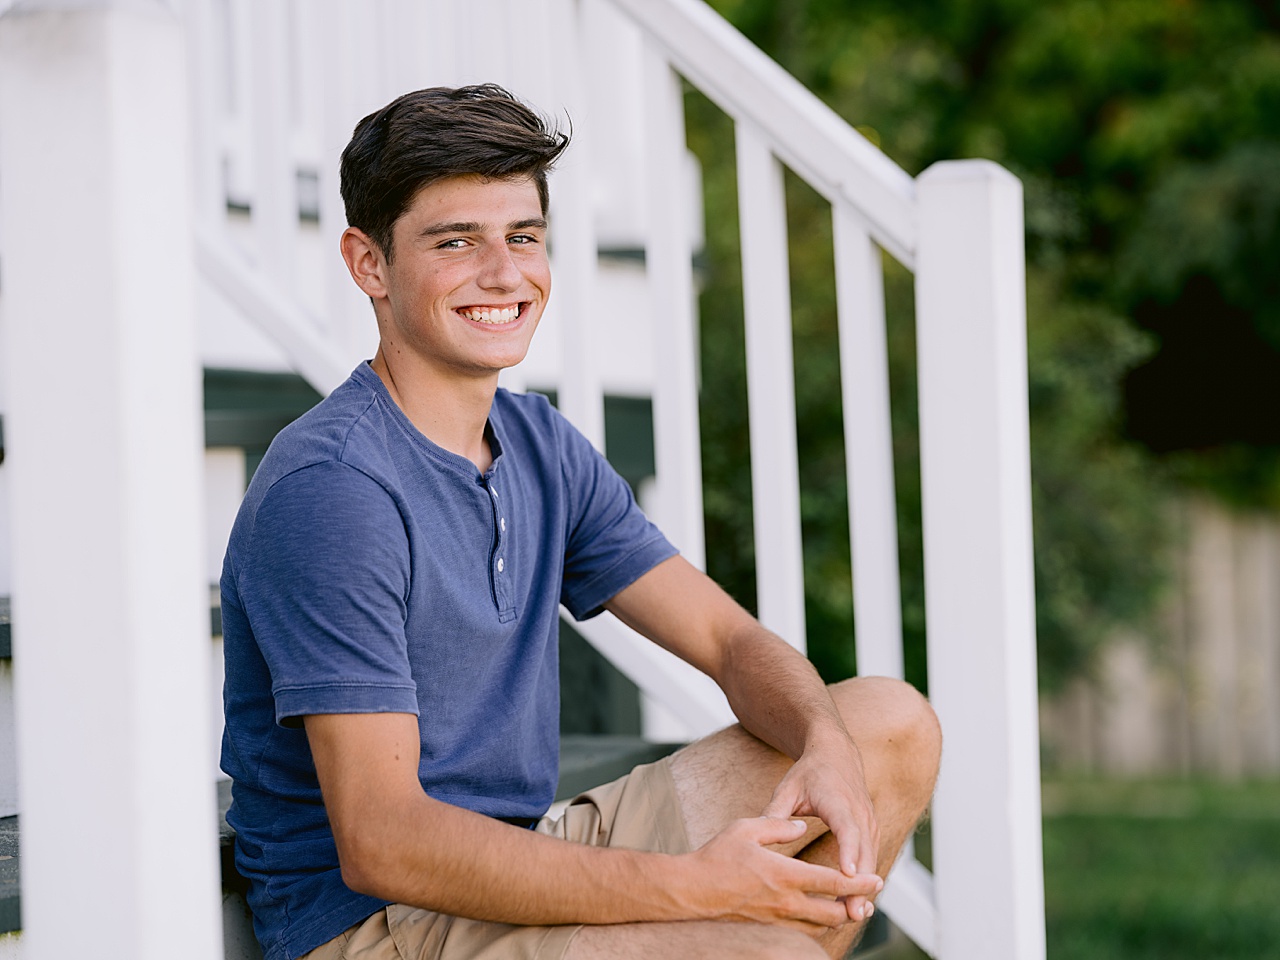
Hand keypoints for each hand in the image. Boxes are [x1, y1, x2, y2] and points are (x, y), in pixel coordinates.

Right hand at [685, 816, 881, 934]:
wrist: (691, 891)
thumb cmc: (717, 856)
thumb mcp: (748, 828)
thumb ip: (779, 826)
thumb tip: (801, 826)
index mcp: (785, 875)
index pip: (833, 882)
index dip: (859, 882)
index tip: (878, 878)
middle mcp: (786, 903)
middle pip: (834, 912)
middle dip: (856, 905)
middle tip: (869, 895)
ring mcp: (777, 919)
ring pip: (820, 926)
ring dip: (838, 917)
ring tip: (849, 904)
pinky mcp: (768, 927)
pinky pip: (802, 931)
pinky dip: (817, 924)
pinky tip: (819, 914)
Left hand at [760, 736, 881, 922]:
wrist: (836, 754)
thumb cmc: (809, 772)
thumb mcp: (788, 787)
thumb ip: (775, 812)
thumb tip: (759, 833)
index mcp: (839, 802)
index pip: (848, 829)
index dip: (848, 852)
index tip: (847, 875)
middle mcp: (860, 814)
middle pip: (864, 853)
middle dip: (859, 884)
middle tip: (852, 913)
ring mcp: (869, 823)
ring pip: (871, 860)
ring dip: (865, 887)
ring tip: (854, 915)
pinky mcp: (871, 831)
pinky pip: (870, 858)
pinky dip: (865, 880)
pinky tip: (855, 902)